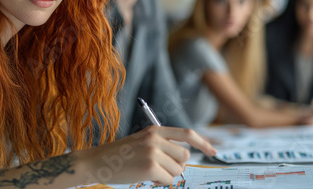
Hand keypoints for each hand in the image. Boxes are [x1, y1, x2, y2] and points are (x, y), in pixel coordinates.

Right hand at [79, 126, 216, 185]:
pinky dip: (159, 182)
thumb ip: (163, 144)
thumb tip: (185, 157)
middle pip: (185, 155)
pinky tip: (144, 176)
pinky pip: (168, 180)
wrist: (98, 161)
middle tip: (161, 168)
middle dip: (177, 165)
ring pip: (177, 170)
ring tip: (148, 171)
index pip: (187, 133)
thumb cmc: (120, 154)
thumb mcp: (142, 141)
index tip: (214, 151)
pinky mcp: (151, 167)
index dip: (203, 143)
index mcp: (155, 129)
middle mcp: (156, 138)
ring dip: (166, 175)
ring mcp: (153, 152)